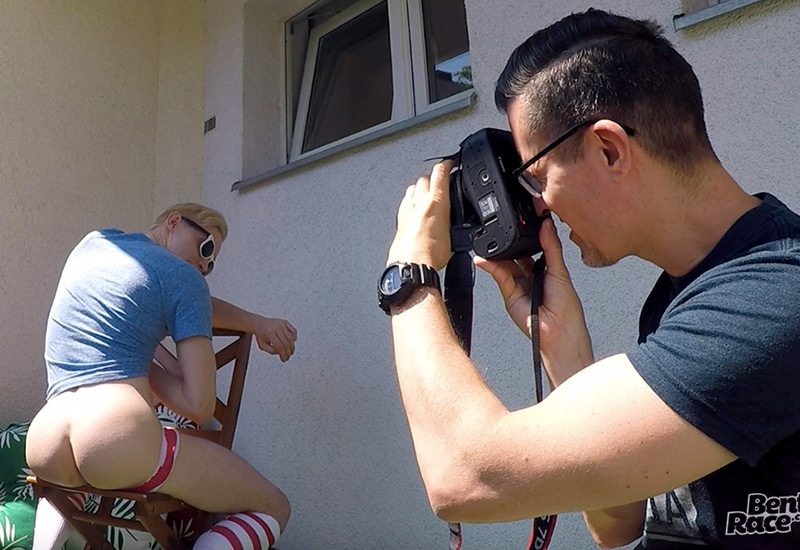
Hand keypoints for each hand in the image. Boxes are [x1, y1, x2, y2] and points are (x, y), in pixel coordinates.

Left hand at [251, 316, 297, 361]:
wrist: (259, 323)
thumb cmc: (260, 334)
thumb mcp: (262, 345)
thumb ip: (271, 351)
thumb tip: (281, 352)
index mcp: (269, 332)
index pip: (279, 346)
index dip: (283, 355)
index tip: (284, 359)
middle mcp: (276, 327)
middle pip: (286, 343)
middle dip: (288, 352)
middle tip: (288, 357)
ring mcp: (281, 323)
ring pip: (291, 338)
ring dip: (292, 347)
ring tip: (291, 352)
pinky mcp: (285, 322)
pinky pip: (294, 331)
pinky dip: (294, 338)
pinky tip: (292, 342)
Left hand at [387, 161, 454, 269]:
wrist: (410, 267)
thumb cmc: (430, 256)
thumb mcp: (454, 238)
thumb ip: (454, 225)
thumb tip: (457, 226)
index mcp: (435, 202)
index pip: (441, 172)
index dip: (448, 164)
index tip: (452, 163)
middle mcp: (418, 202)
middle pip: (424, 177)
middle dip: (434, 177)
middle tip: (442, 182)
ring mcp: (406, 210)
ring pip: (412, 188)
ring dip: (421, 187)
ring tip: (428, 195)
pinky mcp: (399, 221)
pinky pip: (405, 202)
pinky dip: (411, 201)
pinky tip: (415, 210)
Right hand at [475, 218, 592, 382]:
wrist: (559, 333)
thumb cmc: (567, 310)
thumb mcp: (560, 271)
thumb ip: (551, 247)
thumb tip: (547, 225)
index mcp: (548, 270)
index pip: (535, 248)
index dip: (529, 235)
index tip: (525, 220)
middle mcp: (532, 277)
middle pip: (517, 255)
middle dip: (511, 243)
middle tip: (507, 227)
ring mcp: (519, 286)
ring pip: (506, 265)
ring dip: (498, 254)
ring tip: (492, 240)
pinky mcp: (509, 295)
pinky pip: (499, 277)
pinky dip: (491, 266)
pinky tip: (485, 258)